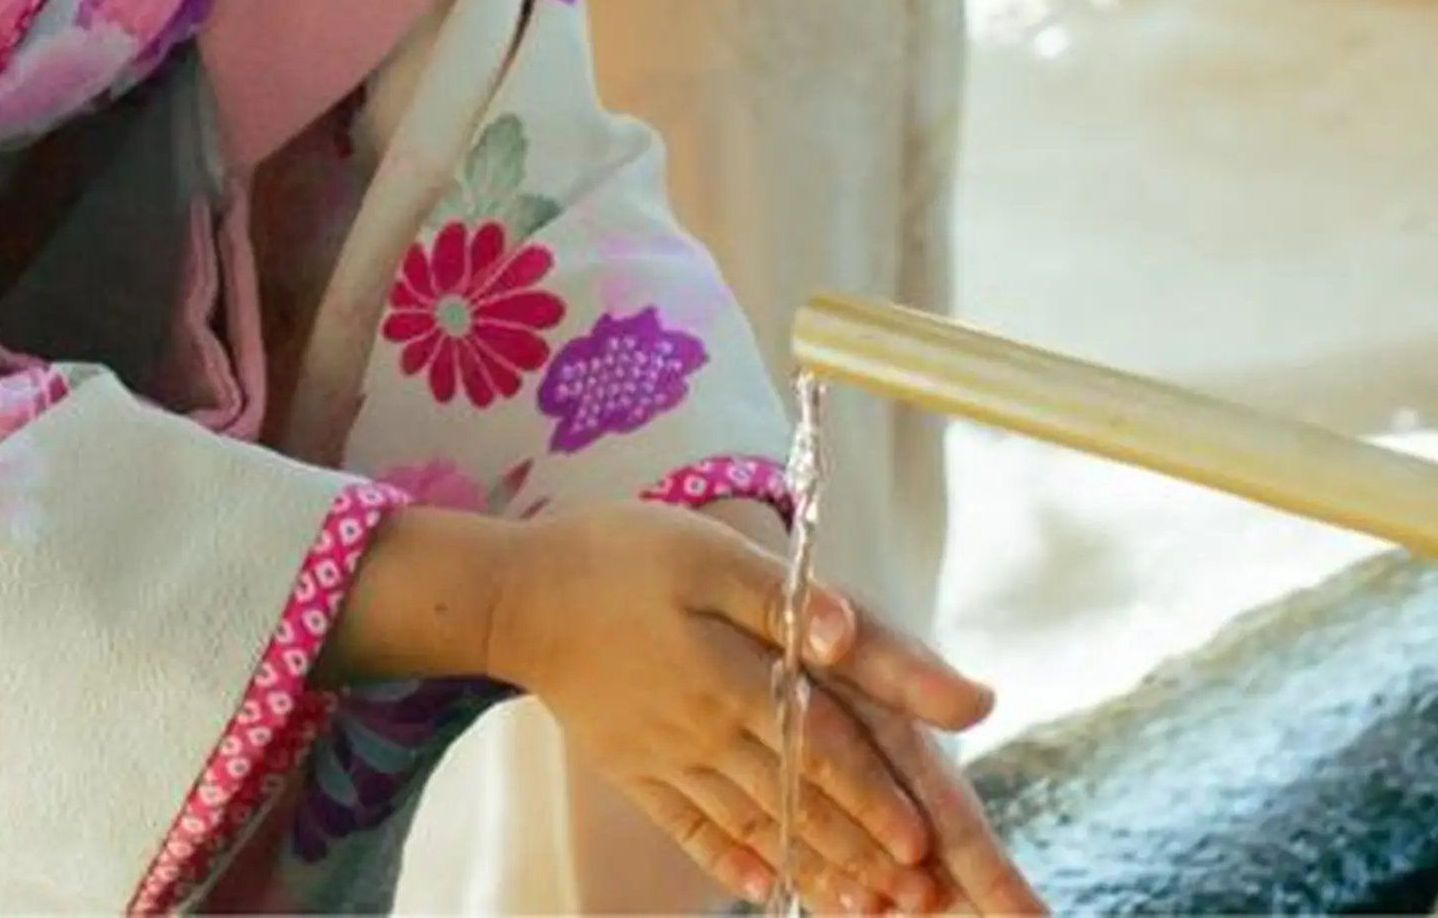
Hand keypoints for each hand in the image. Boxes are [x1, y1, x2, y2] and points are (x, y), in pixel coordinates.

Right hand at [486, 502, 1036, 913]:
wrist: (514, 596)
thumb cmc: (618, 556)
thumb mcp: (704, 553)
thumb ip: (779, 597)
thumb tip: (843, 635)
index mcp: (731, 675)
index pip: (820, 746)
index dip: (874, 795)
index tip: (923, 844)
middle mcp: (707, 732)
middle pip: (798, 801)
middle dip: (863, 852)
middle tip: (919, 899)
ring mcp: (669, 759)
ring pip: (755, 824)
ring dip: (814, 866)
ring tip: (866, 905)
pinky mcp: (635, 769)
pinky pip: (690, 827)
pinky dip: (728, 861)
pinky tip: (759, 889)